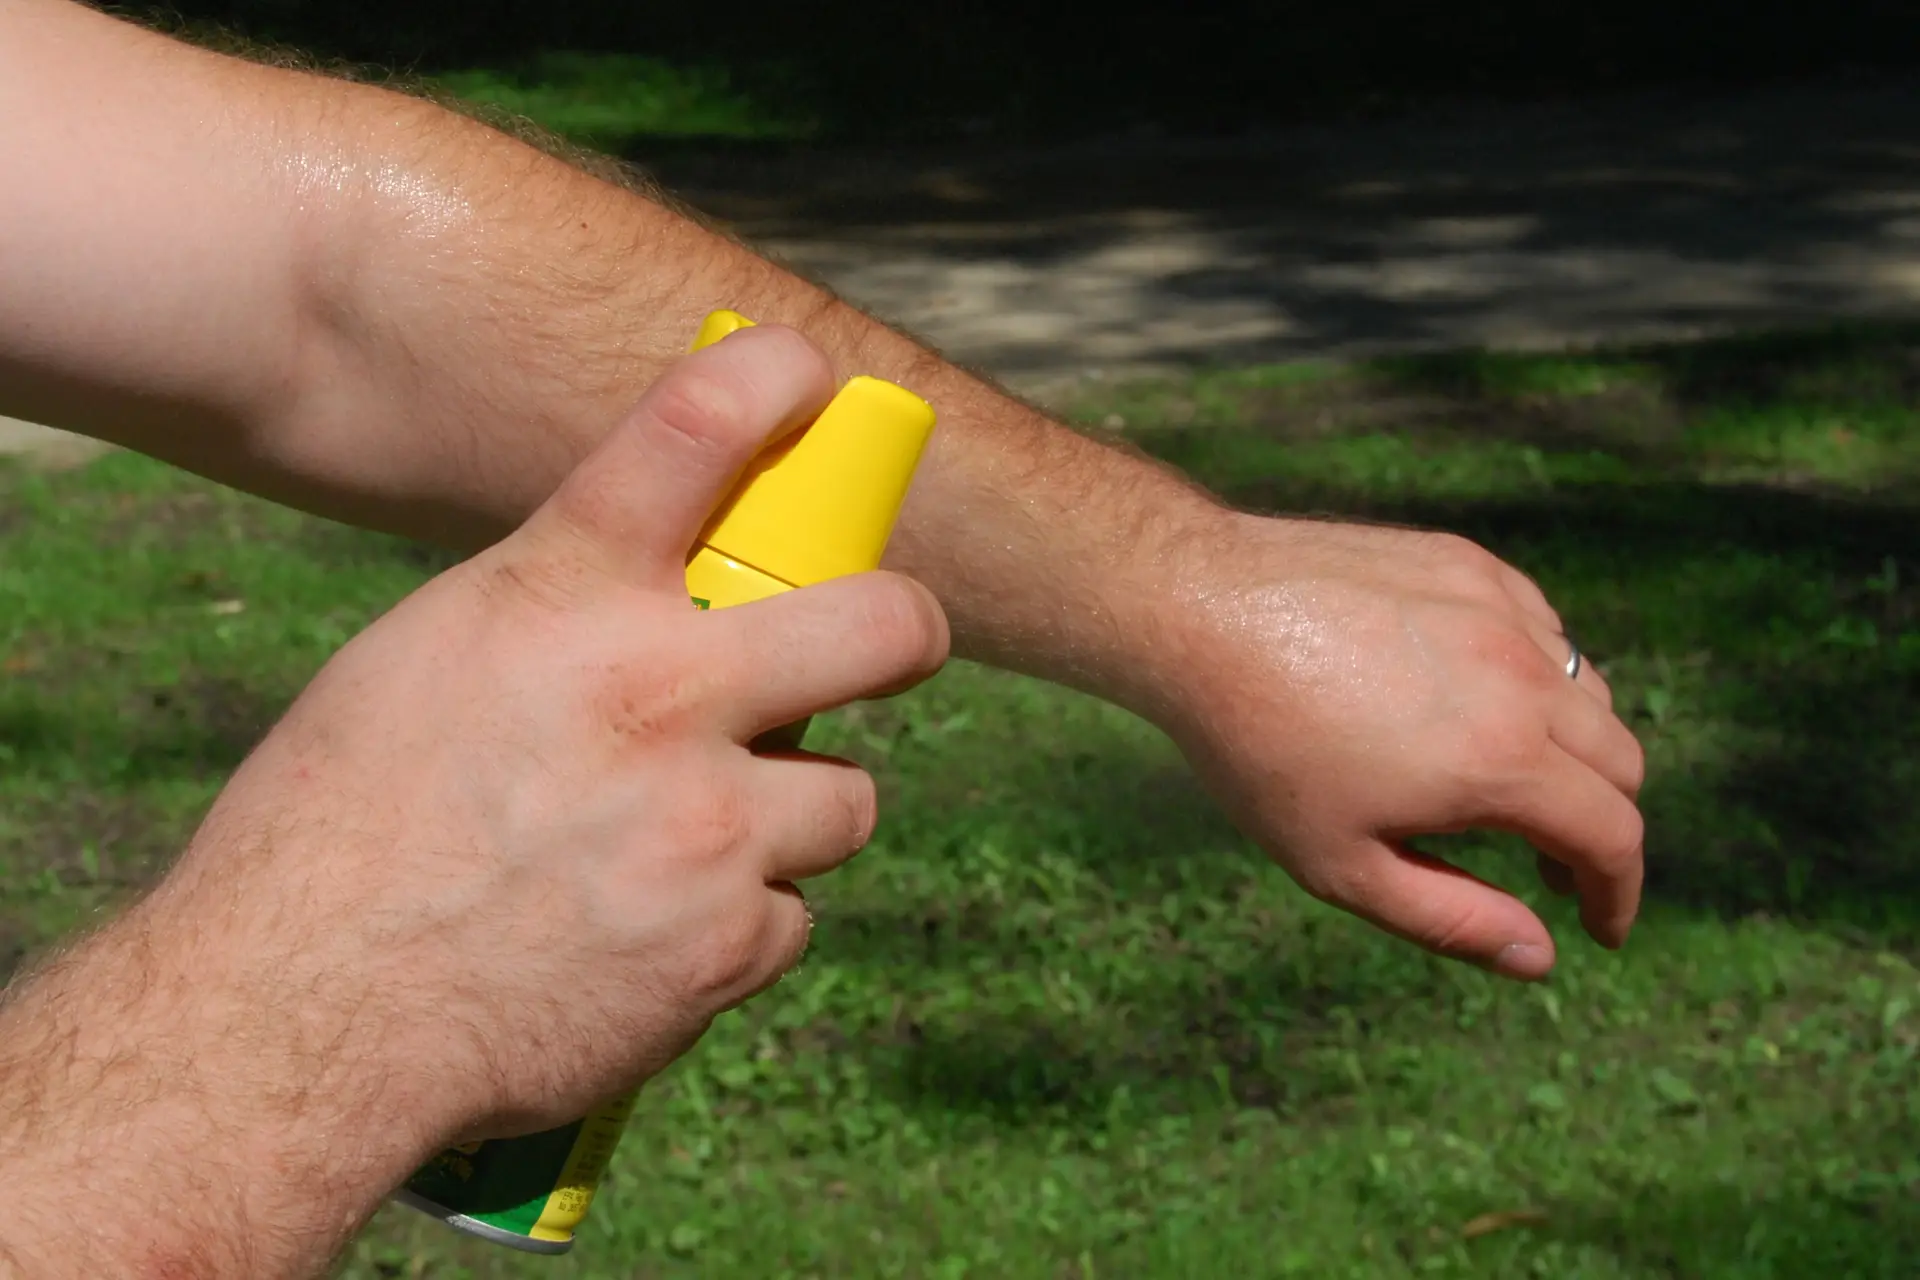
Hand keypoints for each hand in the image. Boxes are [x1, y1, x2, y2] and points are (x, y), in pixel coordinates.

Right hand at [190, 325, 945, 1134]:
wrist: (296, 1019)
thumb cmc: (338, 827)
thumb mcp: (433, 660)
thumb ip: (564, 611)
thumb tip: (672, 592)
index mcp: (560, 597)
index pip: (698, 426)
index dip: (776, 377)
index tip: (808, 375)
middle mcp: (657, 696)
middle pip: (888, 623)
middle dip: (902, 629)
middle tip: (886, 640)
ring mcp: (708, 829)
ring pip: (847, 796)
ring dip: (792, 811)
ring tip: (696, 838)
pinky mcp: (726, 947)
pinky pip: (787, 914)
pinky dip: (734, 922)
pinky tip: (649, 933)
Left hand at [1151, 512, 1643, 979]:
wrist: (1198, 613)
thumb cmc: (1260, 751)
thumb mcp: (1343, 865)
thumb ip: (1451, 919)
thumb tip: (1541, 957)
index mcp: (1500, 760)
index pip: (1613, 835)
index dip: (1618, 894)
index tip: (1598, 929)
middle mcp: (1523, 676)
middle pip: (1619, 761)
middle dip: (1601, 826)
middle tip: (1547, 867)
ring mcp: (1499, 609)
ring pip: (1588, 690)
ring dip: (1573, 750)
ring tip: (1506, 786)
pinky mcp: (1468, 564)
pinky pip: (1540, 627)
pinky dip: (1537, 675)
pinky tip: (1474, 700)